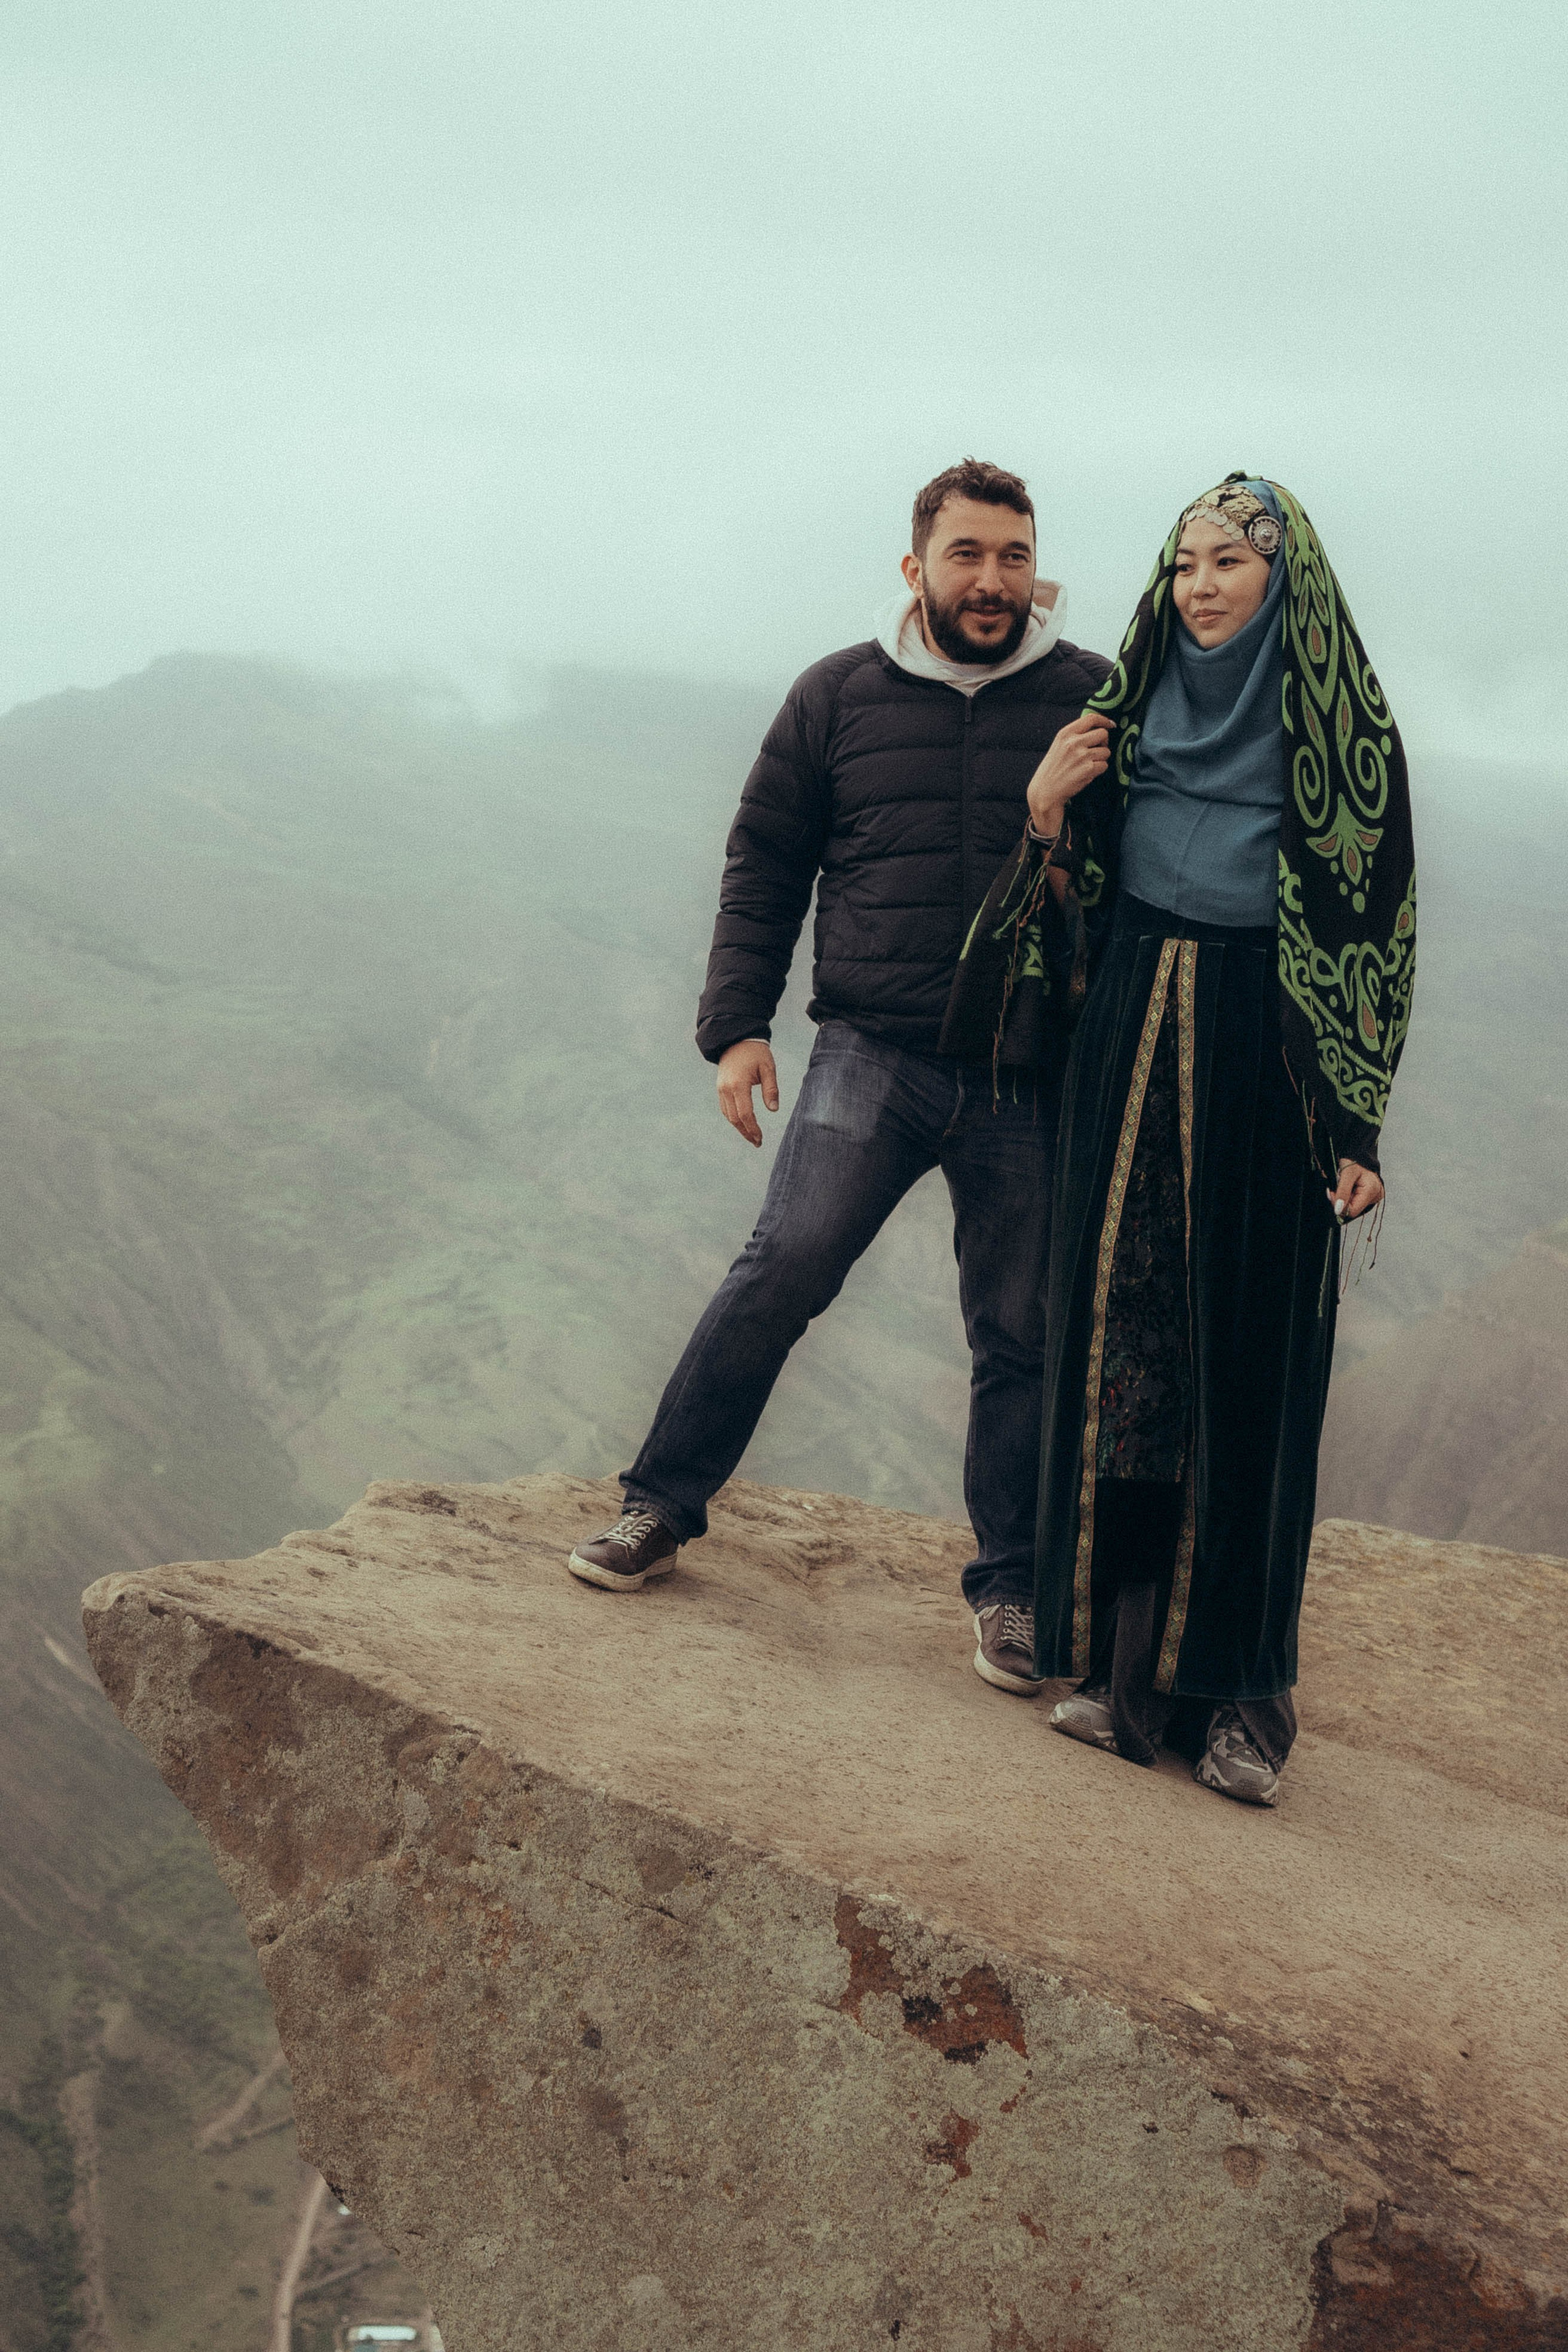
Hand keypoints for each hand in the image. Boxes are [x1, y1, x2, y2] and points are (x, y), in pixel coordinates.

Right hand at [717, 1039, 779, 1146]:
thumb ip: (771, 1089)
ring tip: (752, 1136)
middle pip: (735, 1118)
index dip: (753, 1128)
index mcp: (738, 1084)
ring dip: (739, 1128)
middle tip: (757, 1142)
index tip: (760, 1138)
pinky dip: (734, 1118)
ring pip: (728, 1115)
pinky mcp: (720, 1088)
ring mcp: (721, 1089)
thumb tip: (773, 1110)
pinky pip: (725, 1108)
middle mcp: (726, 1089)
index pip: (745, 1114)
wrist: (735, 1038)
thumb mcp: (768, 1068)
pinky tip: (743, 1123)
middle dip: (746, 1132)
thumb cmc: (755, 1052)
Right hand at [1027, 710, 1113, 838]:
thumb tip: (1097, 728)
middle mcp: (1073, 742)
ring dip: (1101, 759)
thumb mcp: (1059, 746)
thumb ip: (1075, 736)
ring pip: (1106, 751)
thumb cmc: (1053, 769)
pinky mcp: (1088, 769)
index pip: (1091, 718)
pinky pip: (1104, 765)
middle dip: (1104, 742)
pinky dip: (1099, 770)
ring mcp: (1081, 755)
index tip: (1110, 725)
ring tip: (1088, 765)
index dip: (1104, 720)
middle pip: (1103, 733)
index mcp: (1065, 733)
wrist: (1045, 791)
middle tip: (1098, 750)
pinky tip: (1087, 774)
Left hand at [1328, 1160, 1383, 1222]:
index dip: (1339, 1205)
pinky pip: (1356, 1201)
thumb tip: (1338, 1210)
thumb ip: (1342, 1192)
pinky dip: (1349, 1195)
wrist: (1360, 1155)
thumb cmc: (1355, 1161)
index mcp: (1372, 1191)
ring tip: (1345, 1184)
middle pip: (1352, 1208)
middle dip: (1342, 1199)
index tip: (1332, 1193)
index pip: (1352, 1211)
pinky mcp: (1371, 1196)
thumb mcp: (1346, 1174)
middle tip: (1337, 1187)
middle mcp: (1375, 1196)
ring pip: (1353, 1205)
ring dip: (1345, 1197)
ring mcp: (1374, 1197)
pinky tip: (1350, 1186)